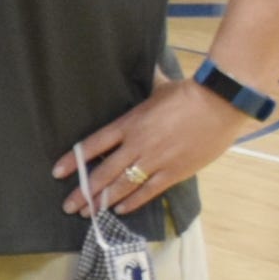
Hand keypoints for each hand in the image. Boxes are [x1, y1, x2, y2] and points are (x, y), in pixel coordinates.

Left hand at [64, 74, 249, 216]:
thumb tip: (146, 67)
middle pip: (103, 173)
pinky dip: (133, 202)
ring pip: (122, 186)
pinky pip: (149, 191)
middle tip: (69, 206)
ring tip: (88, 213)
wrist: (221, 102)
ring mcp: (155, 160)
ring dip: (103, 201)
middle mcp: (137, 145)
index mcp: (129, 124)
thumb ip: (146, 86)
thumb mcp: (159, 88)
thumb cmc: (190, 92)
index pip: (93, 145)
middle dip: (83, 192)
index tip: (57, 173)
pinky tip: (119, 210)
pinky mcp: (175, 171)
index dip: (74, 161)